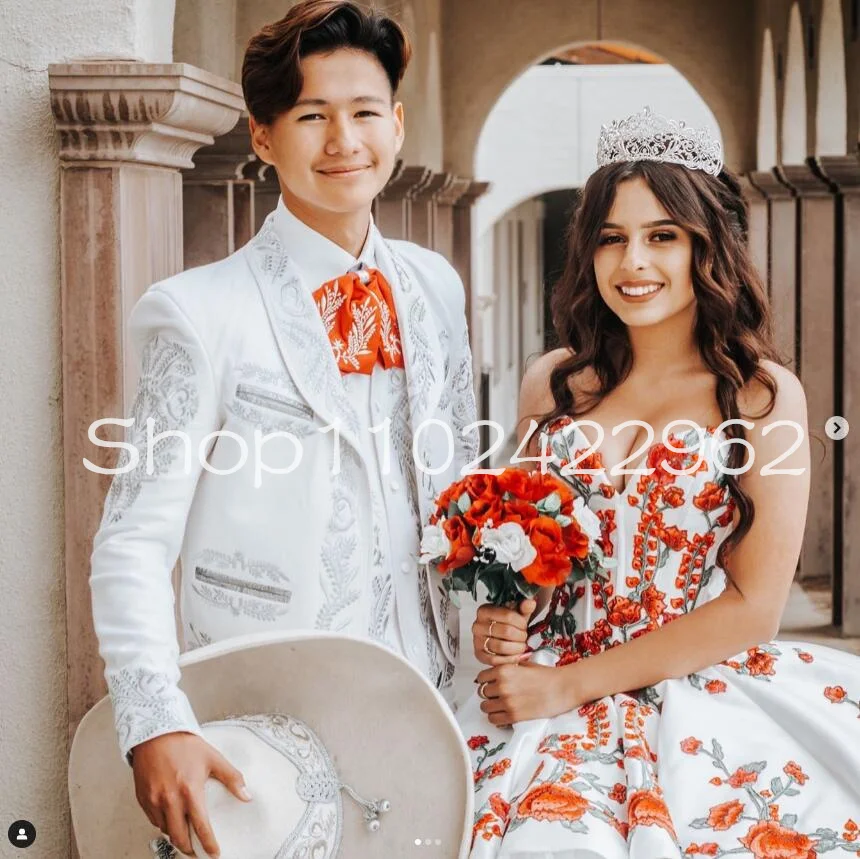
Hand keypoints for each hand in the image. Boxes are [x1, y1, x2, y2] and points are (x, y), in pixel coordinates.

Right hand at [131, 731, 250, 857]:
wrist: (156, 733)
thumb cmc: (184, 745)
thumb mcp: (213, 758)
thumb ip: (232, 778)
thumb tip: (246, 795)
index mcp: (190, 791)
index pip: (201, 826)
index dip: (209, 843)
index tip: (214, 852)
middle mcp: (170, 799)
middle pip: (179, 837)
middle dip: (190, 848)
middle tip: (197, 850)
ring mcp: (154, 801)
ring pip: (165, 830)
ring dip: (176, 836)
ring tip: (185, 835)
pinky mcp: (143, 799)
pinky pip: (153, 820)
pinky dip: (163, 824)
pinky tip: (171, 820)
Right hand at [472, 599, 535, 665]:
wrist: (499, 638)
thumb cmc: (508, 625)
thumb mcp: (516, 614)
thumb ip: (524, 608)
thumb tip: (530, 603)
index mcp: (484, 610)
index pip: (508, 615)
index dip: (521, 622)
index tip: (525, 626)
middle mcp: (477, 625)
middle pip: (506, 631)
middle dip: (520, 636)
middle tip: (524, 637)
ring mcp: (477, 641)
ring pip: (501, 646)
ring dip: (516, 648)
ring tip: (522, 646)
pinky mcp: (479, 654)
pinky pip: (495, 660)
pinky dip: (509, 659)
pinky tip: (516, 656)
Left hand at [475, 661, 576, 725]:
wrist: (563, 688)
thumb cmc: (547, 675)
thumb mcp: (524, 665)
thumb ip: (508, 668)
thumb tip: (496, 673)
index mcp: (504, 670)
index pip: (481, 677)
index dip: (486, 681)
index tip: (491, 684)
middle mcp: (502, 685)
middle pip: (482, 692)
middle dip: (489, 694)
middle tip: (498, 695)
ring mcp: (507, 701)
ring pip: (485, 707)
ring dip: (491, 707)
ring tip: (500, 706)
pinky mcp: (514, 716)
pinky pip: (494, 719)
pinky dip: (496, 718)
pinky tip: (504, 715)